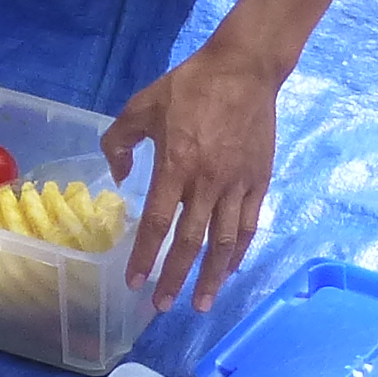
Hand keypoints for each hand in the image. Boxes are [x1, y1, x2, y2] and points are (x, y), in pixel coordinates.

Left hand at [100, 43, 282, 313]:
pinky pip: (248, 224)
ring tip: (202, 303)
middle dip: (174, 278)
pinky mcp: (258, 181)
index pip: (157, 224)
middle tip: (162, 307)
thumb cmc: (188, 86)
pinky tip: (230, 269)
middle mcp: (207, 183)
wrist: (244, 69)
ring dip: (212, 277)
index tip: (135, 283)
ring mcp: (236, 184)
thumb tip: (119, 179)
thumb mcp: (140, 106)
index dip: (145, 257)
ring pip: (224, 242)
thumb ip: (119, 143)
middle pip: (190, 243)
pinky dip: (238, 251)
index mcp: (175, 165)